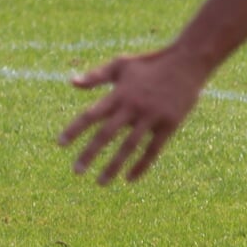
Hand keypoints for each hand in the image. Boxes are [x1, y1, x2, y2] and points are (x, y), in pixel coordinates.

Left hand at [57, 46, 208, 184]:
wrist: (187, 63)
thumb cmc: (150, 63)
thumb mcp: (120, 64)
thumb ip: (96, 76)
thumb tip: (71, 82)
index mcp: (118, 94)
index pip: (91, 115)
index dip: (74, 130)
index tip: (60, 144)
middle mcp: (132, 107)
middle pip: (107, 134)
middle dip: (90, 153)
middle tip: (76, 171)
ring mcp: (152, 117)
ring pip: (129, 146)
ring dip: (114, 166)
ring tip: (101, 182)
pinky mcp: (170, 125)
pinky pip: (154, 150)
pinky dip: (142, 165)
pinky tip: (130, 179)